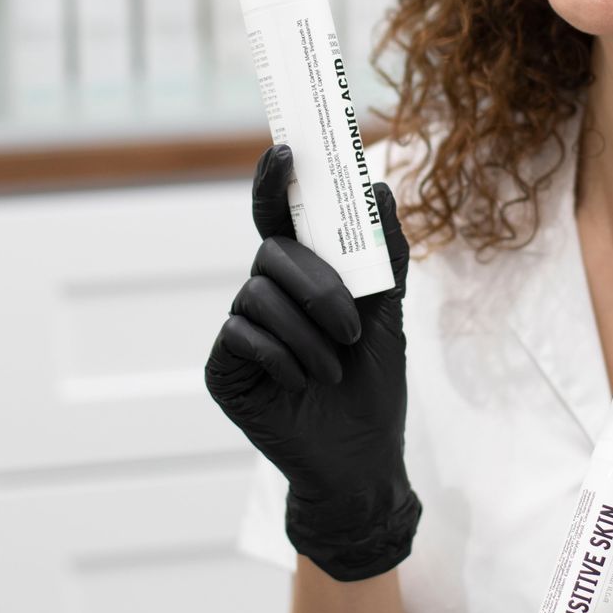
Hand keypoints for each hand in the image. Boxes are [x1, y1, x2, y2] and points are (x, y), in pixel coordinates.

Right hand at [203, 142, 418, 580]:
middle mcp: (264, 297)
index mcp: (301, 277)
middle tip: (351, 327)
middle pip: (272, 256)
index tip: (288, 151)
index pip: (279, 219)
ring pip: (257, 295)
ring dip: (307, 334)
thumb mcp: (389, 315)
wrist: (362, 461)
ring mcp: (240, 332)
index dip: (275, 182)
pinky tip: (303, 385)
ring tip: (331, 370)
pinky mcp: (223, 369)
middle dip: (317, 286)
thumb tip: (378, 186)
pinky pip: (242, 335)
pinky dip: (282, 358)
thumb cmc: (373, 388)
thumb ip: (384, 254)